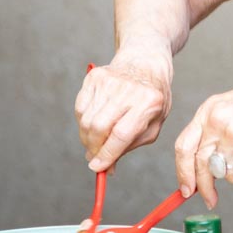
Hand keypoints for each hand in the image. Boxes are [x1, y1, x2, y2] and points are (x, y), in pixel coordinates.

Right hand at [75, 45, 173, 170]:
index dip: (107, 153)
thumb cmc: (151, 101)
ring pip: (86, 119)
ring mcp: (109, 81)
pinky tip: (95, 122)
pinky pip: (80, 108)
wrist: (145, 64)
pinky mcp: (94, 77)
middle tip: (94, 157)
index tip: (97, 167)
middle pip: (99, 127)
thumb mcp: (152, 125)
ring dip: (87, 137)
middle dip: (93, 148)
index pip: (121, 134)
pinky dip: (83, 122)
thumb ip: (129, 146)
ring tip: (96, 140)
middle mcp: (127, 89)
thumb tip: (106, 168)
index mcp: (149, 102)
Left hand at [173, 65, 232, 207]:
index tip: (186, 188)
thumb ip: (214, 133)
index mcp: (208, 111)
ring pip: (225, 172)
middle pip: (200, 164)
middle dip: (204, 187)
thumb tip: (203, 168)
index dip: (183, 171)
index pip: (184, 147)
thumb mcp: (229, 108)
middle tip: (210, 199)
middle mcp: (216, 122)